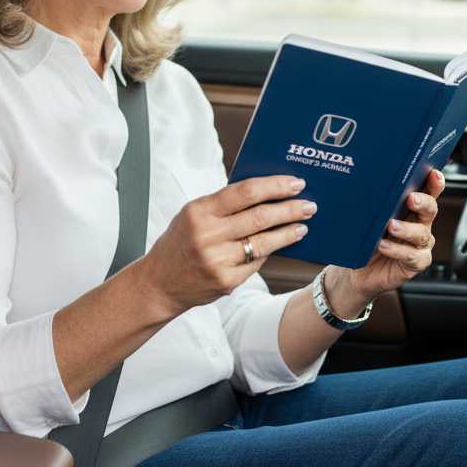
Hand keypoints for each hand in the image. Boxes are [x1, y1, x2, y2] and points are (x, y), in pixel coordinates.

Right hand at [139, 175, 314, 316]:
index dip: (275, 186)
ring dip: (289, 232)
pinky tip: (281, 244)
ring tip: (303, 225)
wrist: (158, 283)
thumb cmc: (180, 243)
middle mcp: (208, 235)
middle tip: (309, 205)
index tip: (295, 183)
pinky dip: (271, 252)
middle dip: (290, 209)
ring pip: (264, 242)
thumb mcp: (193, 215)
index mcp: (199, 211)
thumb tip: (266, 192)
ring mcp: (217, 261)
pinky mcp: (226, 282)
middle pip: (260, 216)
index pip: (245, 192)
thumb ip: (223, 204)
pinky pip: (256, 263)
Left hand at [322, 168, 441, 317]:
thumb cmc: (366, 240)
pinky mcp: (416, 263)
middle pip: (430, 210)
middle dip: (423, 202)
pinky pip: (412, 256)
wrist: (358, 272)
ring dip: (407, 228)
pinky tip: (384, 245)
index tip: (433, 174)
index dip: (434, 183)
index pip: (427, 192)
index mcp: (412, 209)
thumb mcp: (370, 218)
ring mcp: (419, 245)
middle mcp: (420, 224)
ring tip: (391, 226)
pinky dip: (397, 250)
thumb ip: (375, 204)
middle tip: (412, 199)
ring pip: (422, 233)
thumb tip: (367, 184)